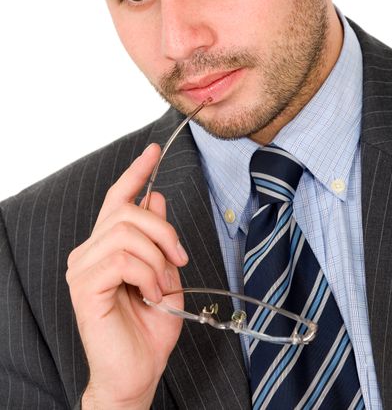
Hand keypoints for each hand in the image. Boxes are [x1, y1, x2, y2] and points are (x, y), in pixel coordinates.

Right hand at [66, 144, 187, 408]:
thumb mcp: (165, 274)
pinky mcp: (84, 285)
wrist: (137, 373)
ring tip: (161, 286)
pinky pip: (122, 258)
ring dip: (156, 258)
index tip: (154, 149)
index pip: (118, 198)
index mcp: (107, 245)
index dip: (136, 171)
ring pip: (127, 232)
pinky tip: (150, 294)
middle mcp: (89, 251)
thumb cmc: (149, 328)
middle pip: (128, 210)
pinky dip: (147, 274)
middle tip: (179, 259)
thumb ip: (158, 239)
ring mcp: (83, 267)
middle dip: (163, 230)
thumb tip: (157, 197)